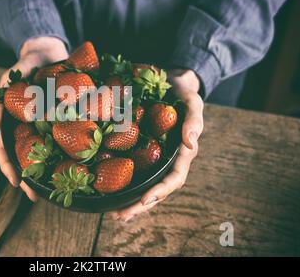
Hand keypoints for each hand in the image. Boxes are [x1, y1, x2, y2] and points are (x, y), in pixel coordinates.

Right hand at [0, 36, 67, 200]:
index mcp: (13, 122)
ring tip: (55, 189)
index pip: (5, 149)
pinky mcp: (64, 120)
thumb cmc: (27, 64)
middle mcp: (29, 128)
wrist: (49, 52)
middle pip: (24, 158)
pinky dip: (70, 152)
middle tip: (36, 196)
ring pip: (45, 153)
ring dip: (47, 172)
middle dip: (28, 179)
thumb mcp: (11, 76)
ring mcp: (46, 126)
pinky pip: (67, 137)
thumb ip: (1, 96)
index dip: (8, 167)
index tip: (16, 183)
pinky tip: (79, 165)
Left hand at [110, 69, 203, 220]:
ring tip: (112, 214)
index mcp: (181, 154)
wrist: (170, 83)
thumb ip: (194, 121)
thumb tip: (191, 145)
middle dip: (138, 205)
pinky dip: (119, 182)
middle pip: (155, 190)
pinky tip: (105, 191)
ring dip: (128, 202)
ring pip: (142, 186)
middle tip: (118, 216)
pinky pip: (130, 170)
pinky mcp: (140, 152)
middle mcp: (166, 161)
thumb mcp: (192, 102)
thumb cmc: (182, 94)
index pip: (173, 179)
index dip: (160, 191)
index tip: (144, 199)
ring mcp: (153, 158)